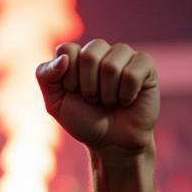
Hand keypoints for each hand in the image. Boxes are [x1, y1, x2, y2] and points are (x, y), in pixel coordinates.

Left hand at [36, 40, 158, 157]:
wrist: (110, 142)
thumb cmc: (83, 121)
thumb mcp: (55, 103)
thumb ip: (46, 77)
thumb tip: (64, 58)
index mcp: (78, 56)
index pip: (67, 50)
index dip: (67, 78)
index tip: (72, 92)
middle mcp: (102, 51)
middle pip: (89, 54)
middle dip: (87, 86)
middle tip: (92, 99)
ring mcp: (125, 55)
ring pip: (111, 65)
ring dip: (106, 93)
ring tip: (109, 101)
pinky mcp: (145, 65)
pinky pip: (132, 74)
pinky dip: (125, 95)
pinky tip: (127, 100)